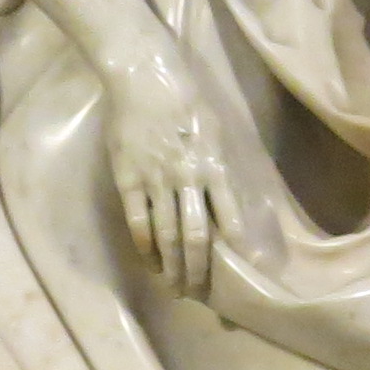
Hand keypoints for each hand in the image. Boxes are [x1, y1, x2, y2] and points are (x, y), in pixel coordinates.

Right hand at [98, 40, 234, 295]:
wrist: (144, 74)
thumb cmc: (186, 96)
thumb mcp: (216, 127)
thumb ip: (220, 165)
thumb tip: (228, 199)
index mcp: (214, 164)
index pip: (228, 219)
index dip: (233, 250)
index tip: (240, 274)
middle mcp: (188, 177)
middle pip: (196, 237)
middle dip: (199, 271)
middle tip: (200, 295)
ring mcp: (156, 179)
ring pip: (167, 235)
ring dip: (173, 266)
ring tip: (176, 288)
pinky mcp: (128, 177)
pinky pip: (138, 221)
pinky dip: (145, 246)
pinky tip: (151, 263)